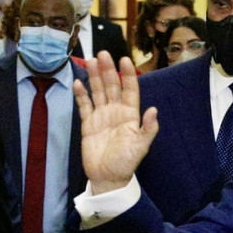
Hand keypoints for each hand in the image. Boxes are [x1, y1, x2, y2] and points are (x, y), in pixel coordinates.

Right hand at [74, 52, 158, 192]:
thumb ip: (148, 129)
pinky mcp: (88, 124)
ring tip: (90, 61)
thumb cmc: (126, 163)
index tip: (124, 60)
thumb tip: (154, 110)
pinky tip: (78, 82)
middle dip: (108, 70)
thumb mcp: (140, 147)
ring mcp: (101, 116)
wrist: (107, 178)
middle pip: (111, 86)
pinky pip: (84, 105)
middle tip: (102, 54)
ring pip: (98, 91)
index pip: (130, 90)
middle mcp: (115, 111)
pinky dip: (81, 94)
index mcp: (130, 115)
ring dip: (95, 76)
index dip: (127, 75)